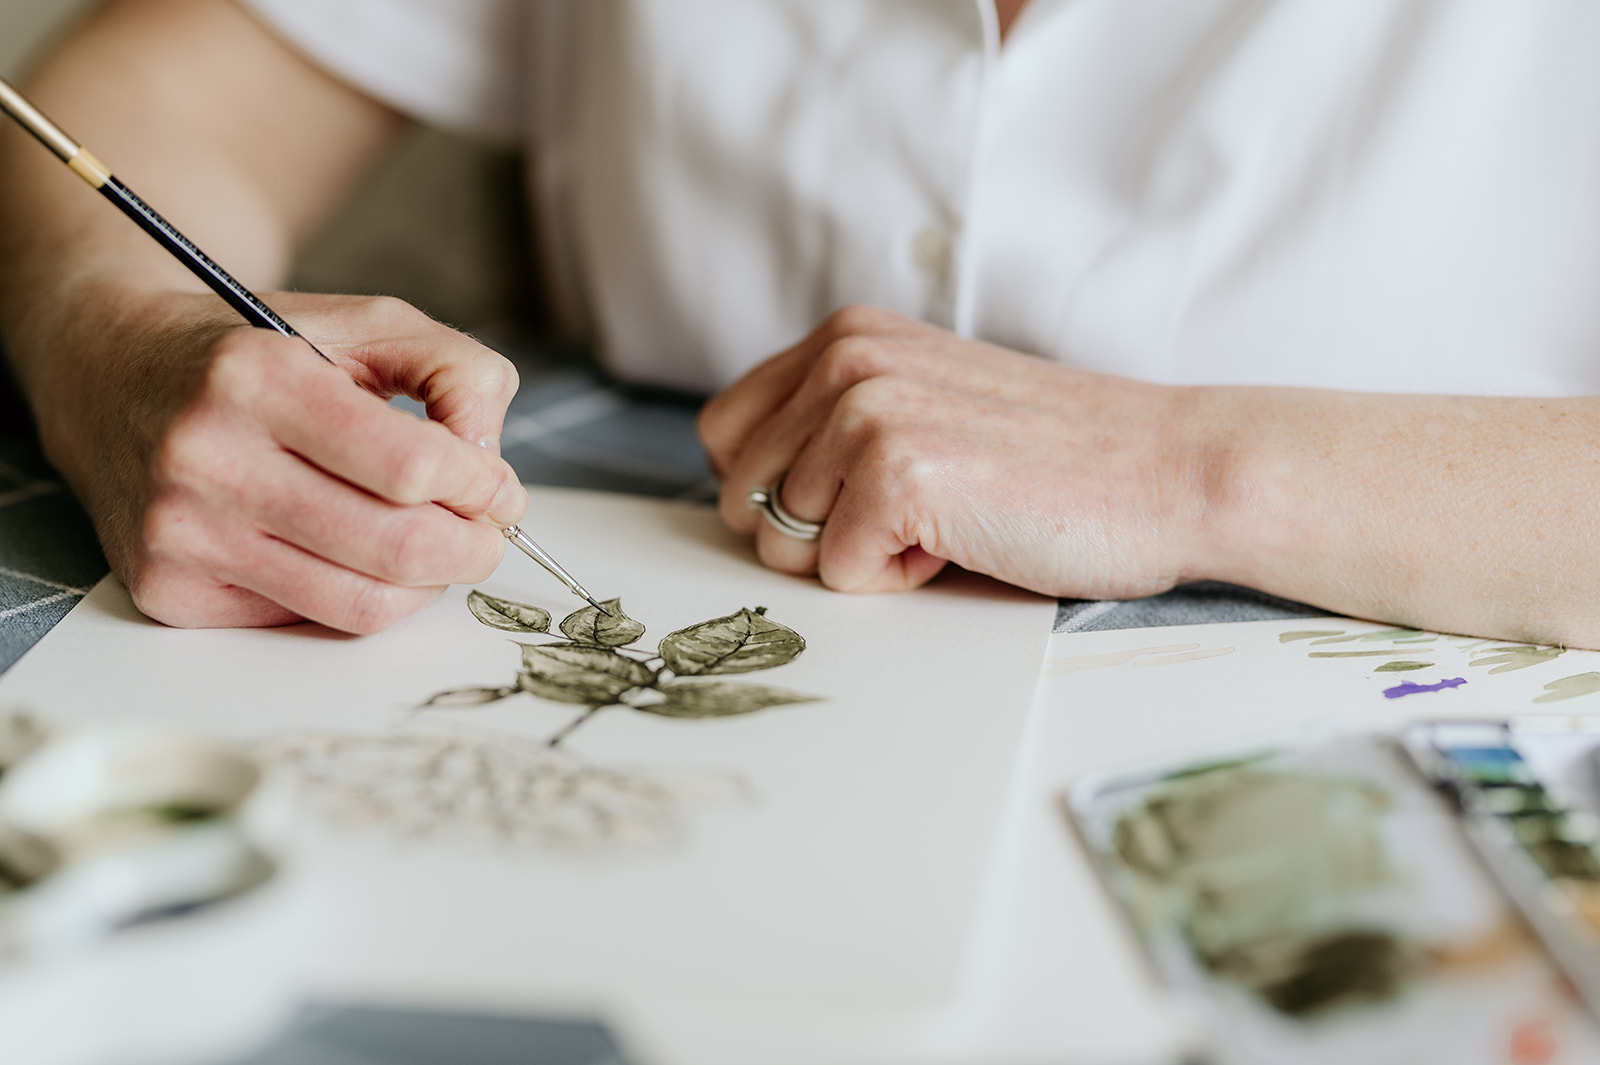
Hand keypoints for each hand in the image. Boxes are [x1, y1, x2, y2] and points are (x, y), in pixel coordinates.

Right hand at [39, 291, 527, 631]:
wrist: (110, 373)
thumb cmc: (257, 351)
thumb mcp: (365, 324)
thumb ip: (456, 371)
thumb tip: (493, 464)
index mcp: (255, 378)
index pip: (411, 467)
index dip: (480, 485)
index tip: (497, 484)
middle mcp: (205, 458)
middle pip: (396, 548)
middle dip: (472, 547)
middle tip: (489, 531)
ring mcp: (179, 534)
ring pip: (360, 603)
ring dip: (428, 584)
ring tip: (438, 547)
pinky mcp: (167, 590)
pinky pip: (308, 620)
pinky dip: (360, 596)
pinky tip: (357, 555)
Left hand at [698, 306, 1210, 598]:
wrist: (1166, 471)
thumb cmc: (1053, 459)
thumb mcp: (923, 405)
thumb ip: (831, 425)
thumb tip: (745, 493)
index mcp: (846, 337)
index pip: (724, 432)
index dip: (776, 490)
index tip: (855, 497)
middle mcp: (845, 359)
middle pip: (744, 497)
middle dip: (816, 534)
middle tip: (915, 513)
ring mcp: (867, 411)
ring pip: (783, 543)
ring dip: (863, 555)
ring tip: (951, 517)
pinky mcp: (896, 472)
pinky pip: (837, 574)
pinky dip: (899, 580)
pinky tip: (964, 538)